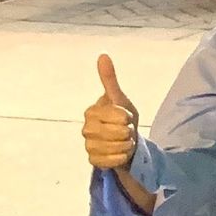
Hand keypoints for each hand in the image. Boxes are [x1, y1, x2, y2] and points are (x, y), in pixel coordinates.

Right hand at [83, 54, 139, 169]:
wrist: (125, 142)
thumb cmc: (122, 119)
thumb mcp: (120, 99)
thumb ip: (110, 79)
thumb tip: (103, 55)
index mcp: (91, 111)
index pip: (119, 116)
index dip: (128, 118)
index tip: (126, 118)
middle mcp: (86, 128)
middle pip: (118, 133)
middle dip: (129, 132)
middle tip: (127, 131)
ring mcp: (88, 145)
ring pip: (116, 147)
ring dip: (127, 145)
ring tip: (125, 141)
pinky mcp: (93, 160)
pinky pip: (112, 161)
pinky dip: (121, 157)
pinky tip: (121, 153)